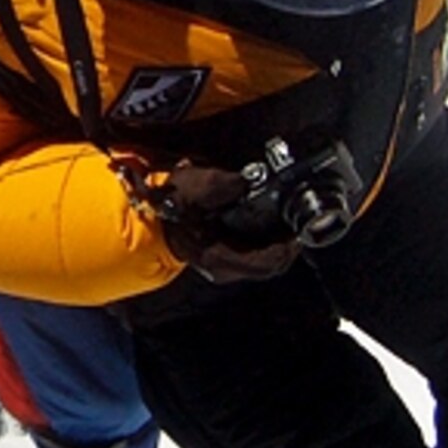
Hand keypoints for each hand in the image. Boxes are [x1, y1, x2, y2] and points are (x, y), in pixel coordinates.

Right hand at [136, 160, 302, 282]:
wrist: (146, 219)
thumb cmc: (166, 208)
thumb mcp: (191, 188)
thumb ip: (219, 184)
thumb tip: (244, 181)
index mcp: (222, 257)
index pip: (270, 261)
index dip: (290, 245)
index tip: (301, 226)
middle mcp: (225, 267)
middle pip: (271, 265)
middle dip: (288, 245)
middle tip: (299, 221)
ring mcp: (222, 265)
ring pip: (263, 262)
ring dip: (278, 244)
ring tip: (286, 220)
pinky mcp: (222, 257)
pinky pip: (254, 256)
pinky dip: (266, 242)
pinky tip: (268, 223)